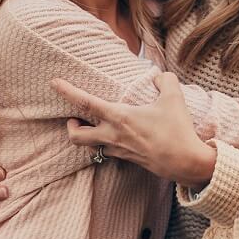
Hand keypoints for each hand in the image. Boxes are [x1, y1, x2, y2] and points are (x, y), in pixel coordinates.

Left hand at [51, 72, 216, 188]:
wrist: (185, 162)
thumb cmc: (177, 129)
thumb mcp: (174, 97)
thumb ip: (165, 80)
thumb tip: (158, 77)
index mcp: (119, 117)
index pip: (85, 102)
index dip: (67, 91)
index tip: (54, 83)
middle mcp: (113, 135)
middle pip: (76, 135)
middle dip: (70, 125)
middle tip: (74, 117)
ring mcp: (118, 150)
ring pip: (90, 146)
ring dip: (86, 135)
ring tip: (92, 125)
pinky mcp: (127, 159)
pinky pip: (106, 151)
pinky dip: (103, 143)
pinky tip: (115, 136)